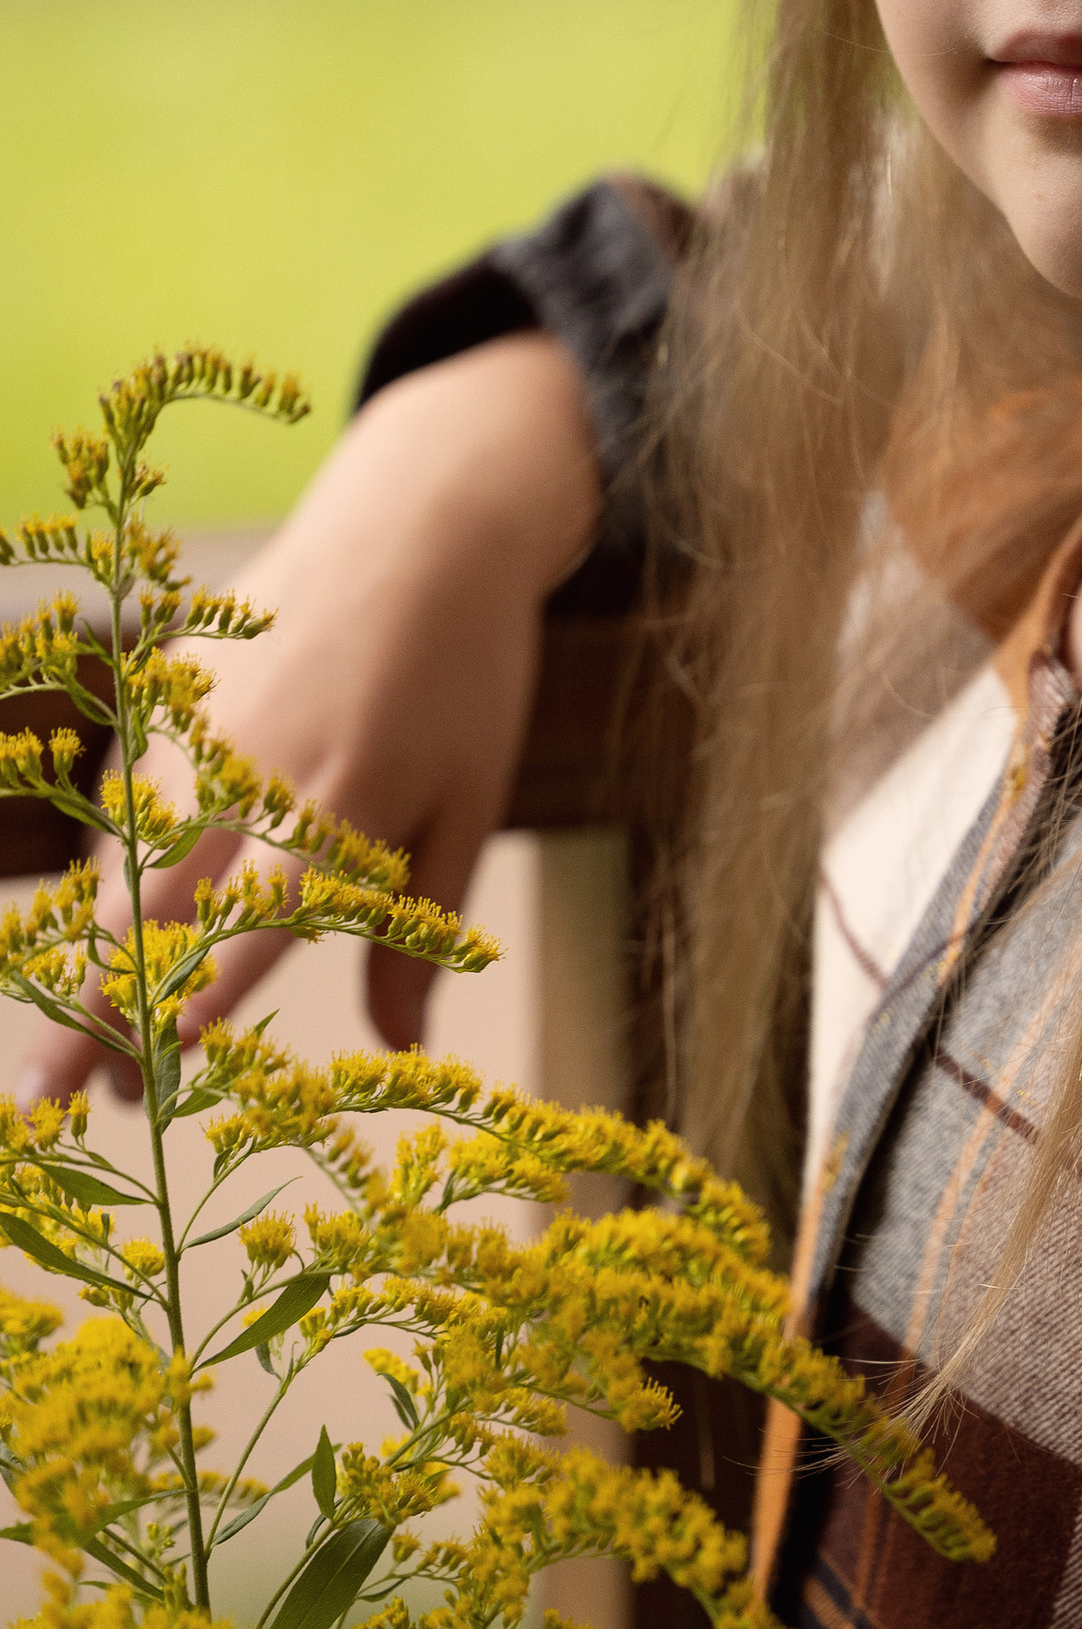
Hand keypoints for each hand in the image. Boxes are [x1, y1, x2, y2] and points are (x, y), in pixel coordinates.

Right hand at [18, 333, 600, 1099]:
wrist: (418, 528)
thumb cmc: (465, 678)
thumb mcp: (471, 802)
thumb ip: (421, 927)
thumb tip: (405, 1047)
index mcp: (339, 810)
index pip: (251, 930)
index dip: (194, 1004)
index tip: (149, 1076)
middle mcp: (251, 777)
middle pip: (154, 913)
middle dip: (99, 1012)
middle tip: (63, 1101)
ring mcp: (198, 733)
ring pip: (120, 867)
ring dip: (94, 963)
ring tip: (80, 1056)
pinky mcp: (172, 698)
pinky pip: (126, 805)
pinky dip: (110, 878)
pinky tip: (109, 941)